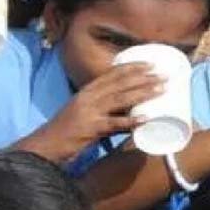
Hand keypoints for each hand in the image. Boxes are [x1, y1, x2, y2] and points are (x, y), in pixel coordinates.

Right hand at [20, 63, 162, 161]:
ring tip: (162, 89)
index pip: (112, 74)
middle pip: (120, 83)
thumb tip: (127, 117)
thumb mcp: (82, 114)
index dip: (132, 67)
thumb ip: (103, 113)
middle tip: (164, 74)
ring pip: (121, 99)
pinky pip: (115, 124)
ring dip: (143, 93)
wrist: (45, 146)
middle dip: (144, 77)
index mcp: (86, 92)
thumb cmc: (64, 133)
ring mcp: (90, 112)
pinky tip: (146, 118)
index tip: (150, 63)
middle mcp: (88, 97)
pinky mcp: (91, 129)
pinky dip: (131, 121)